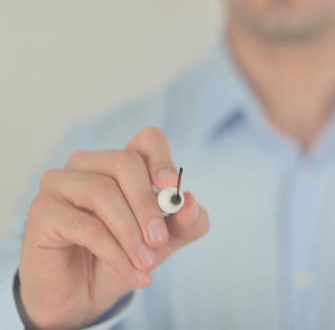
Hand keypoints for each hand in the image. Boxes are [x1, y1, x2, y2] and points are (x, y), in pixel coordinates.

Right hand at [18, 127, 208, 328]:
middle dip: (148, 205)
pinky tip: (133, 273)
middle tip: (160, 241)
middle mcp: (88, 164)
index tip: (171, 189)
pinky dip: (115, 252)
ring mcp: (60, 183)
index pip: (147, 140)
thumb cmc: (123, 256)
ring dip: (130, 234)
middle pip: (125, 162)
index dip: (162, 160)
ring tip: (146, 264)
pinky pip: (85, 225)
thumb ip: (187, 222)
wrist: (83, 296)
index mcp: (121, 163)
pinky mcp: (42, 211)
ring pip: (102, 192)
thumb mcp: (166, 241)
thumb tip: (190, 202)